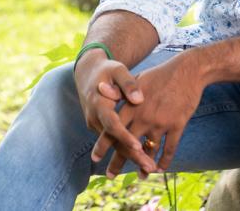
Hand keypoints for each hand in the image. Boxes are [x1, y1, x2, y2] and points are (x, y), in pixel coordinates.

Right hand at [73, 52, 157, 174]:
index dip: (125, 136)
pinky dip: (127, 150)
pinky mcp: (99, 127)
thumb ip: (128, 84)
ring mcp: (95, 124)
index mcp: (98, 103)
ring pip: (114, 144)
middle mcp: (94, 117)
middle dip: (132, 156)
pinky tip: (144, 157)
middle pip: (114, 141)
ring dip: (132, 156)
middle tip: (150, 168)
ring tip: (151, 168)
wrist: (88, 73)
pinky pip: (114, 141)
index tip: (139, 146)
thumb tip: (139, 99)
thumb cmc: (108, 70)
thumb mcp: (118, 70)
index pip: (112, 124)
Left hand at [92, 52, 204, 177]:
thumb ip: (119, 90)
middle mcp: (144, 116)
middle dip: (118, 162)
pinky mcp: (178, 125)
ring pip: (150, 150)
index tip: (94, 158)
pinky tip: (161, 169)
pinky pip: (170, 148)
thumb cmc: (160, 75)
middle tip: (109, 175)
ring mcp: (161, 122)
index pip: (113, 129)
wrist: (188, 71)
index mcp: (132, 105)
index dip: (103, 145)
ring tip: (140, 176)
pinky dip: (165, 160)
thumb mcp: (137, 80)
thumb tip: (99, 89)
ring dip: (144, 165)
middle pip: (128, 144)